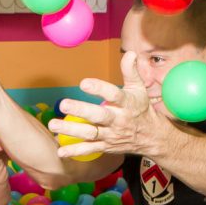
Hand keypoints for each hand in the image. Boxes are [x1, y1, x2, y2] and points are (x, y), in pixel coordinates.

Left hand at [47, 51, 168, 158]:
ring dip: (71, 130)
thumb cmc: (141, 109)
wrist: (152, 137)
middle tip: (64, 104)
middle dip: (81, 111)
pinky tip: (60, 151)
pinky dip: (75, 151)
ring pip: (90, 133)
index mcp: (127, 104)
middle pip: (99, 116)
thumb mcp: (139, 89)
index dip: (99, 89)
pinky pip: (89, 149)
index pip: (114, 95)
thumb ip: (131, 72)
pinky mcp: (106, 146)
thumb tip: (130, 53)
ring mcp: (111, 135)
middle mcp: (119, 120)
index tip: (84, 83)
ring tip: (53, 125)